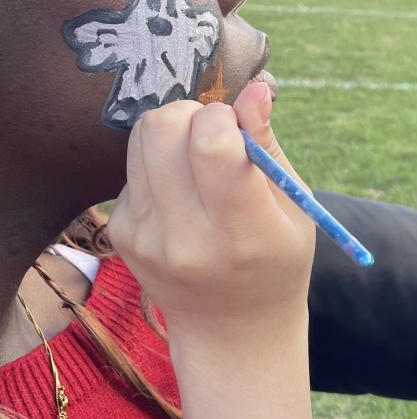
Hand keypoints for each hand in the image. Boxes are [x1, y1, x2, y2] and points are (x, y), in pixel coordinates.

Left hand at [108, 83, 315, 339]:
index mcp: (243, 231)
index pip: (213, 144)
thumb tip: (255, 88)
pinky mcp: (120, 233)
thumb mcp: (294, 208)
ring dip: (173, 133)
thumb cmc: (277, 260)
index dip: (225, 118)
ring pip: (142, 138)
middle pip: (164, 127)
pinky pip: (132, 166)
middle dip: (193, 113)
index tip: (240, 130)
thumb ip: (268, 147)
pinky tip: (182, 194)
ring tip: (199, 161)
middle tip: (217, 135)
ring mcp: (146, 236)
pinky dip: (159, 164)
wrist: (232, 330)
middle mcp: (186, 236)